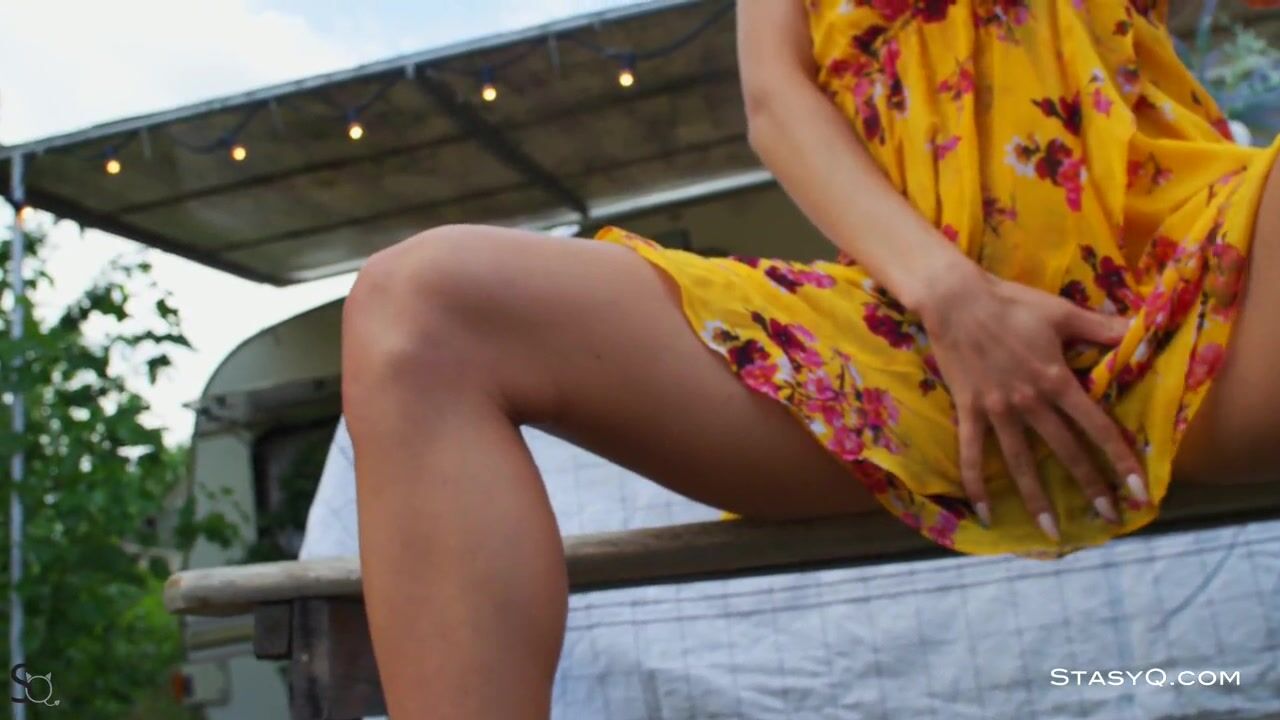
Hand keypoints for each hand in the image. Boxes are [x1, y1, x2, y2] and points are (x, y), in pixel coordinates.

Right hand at [915, 269, 1145, 540]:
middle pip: (1065, 451)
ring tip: (1052, 532)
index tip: (1138, 488)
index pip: (1096, 427)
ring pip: (1020, 462)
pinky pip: (972, 452)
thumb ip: (1101, 328)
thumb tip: (1142, 330)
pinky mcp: (969, 409)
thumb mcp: (1062, 313)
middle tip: (1109, 518)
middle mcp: (1030, 402)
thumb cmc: (1010, 303)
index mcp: (1056, 380)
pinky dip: (976, 483)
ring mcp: (997, 410)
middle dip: (1090, 487)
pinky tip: (984, 512)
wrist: (955, 300)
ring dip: (1037, 499)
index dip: (1120, 459)